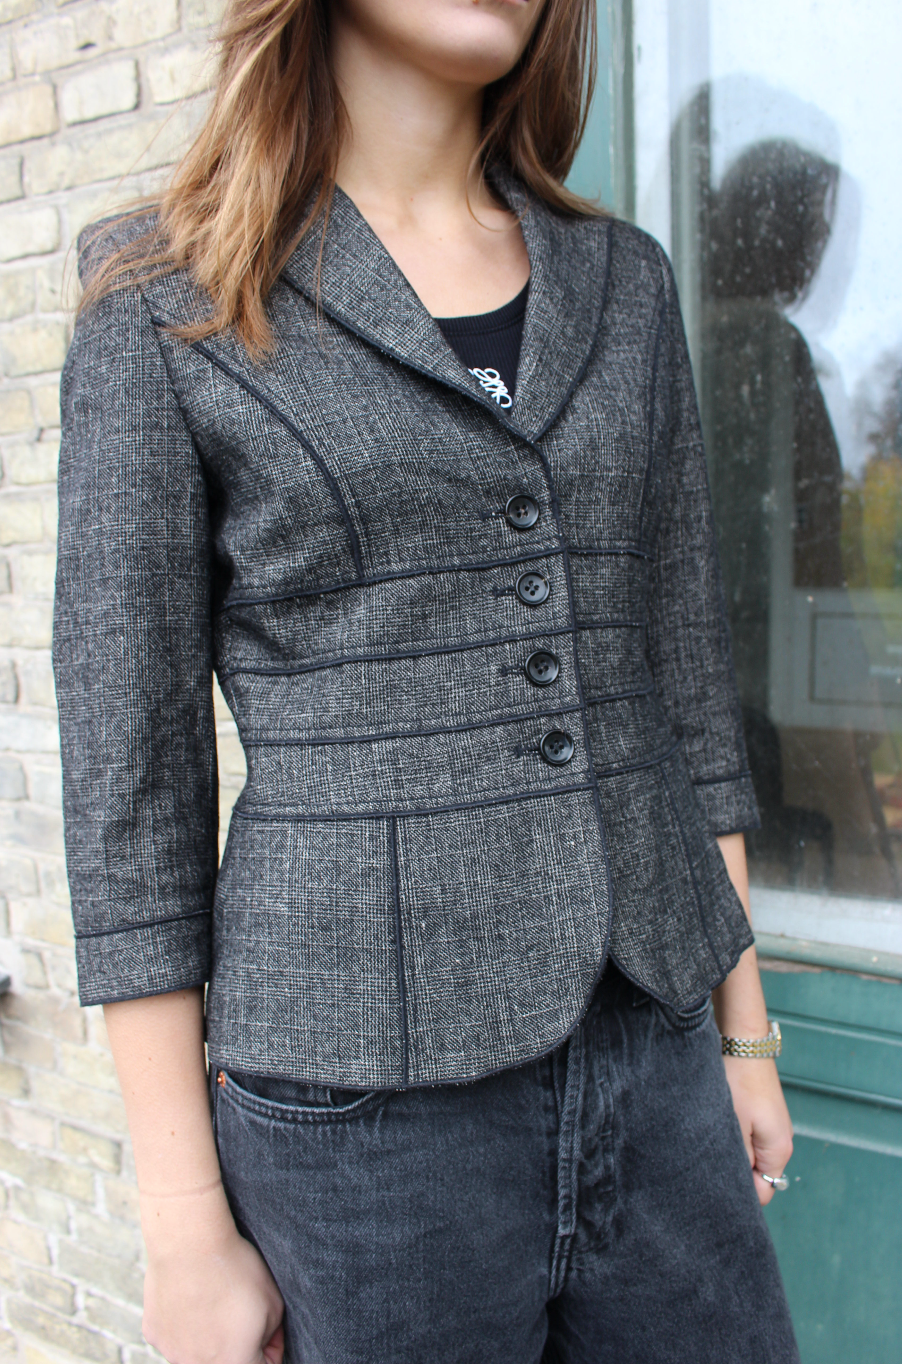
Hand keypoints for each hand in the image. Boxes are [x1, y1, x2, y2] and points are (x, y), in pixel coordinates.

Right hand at [141, 1187, 284, 1363]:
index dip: (271, 1348)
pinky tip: (192, 1297)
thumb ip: (272, 1335)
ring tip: (214, 1299)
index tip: (271, 1330)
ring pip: (198, 1352)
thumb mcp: (274, 1302)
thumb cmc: (233, 1269)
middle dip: (238, 1342)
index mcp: (233, 1363)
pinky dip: (185, 1324)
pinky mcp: (154, 1334)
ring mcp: (172, 1352)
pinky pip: (175, 1337)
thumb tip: (264, 1344)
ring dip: (210, 1336)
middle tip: (241, 1310)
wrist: (190, 1243)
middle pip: (227, 1361)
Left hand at [722, 1054, 792, 1206]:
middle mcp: (782, 1142)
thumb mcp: (734, 1126)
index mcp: (779, 1151)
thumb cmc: (737, 1081)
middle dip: (735, 1170)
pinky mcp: (764, 1114)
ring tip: (714, 1131)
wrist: (743, 1040)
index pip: (762, 1193)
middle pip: (758, 1175)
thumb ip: (739, 1161)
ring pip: (751, 1154)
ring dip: (734, 1149)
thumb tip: (740, 1190)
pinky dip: (735, 1134)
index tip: (716, 1176)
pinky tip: (720, 1119)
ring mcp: (774, 1127)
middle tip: (710, 1154)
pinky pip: (750, 1136)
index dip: (739, 1191)